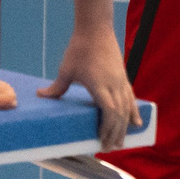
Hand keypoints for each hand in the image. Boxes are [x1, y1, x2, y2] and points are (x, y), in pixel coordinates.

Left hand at [45, 26, 138, 151]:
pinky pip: (131, 99)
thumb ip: (57, 86)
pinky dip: (134, 113)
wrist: (96, 30)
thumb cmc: (80, 48)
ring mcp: (121, 82)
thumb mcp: (66, 69)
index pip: (109, 111)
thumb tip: (42, 96)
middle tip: (108, 148)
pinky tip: (137, 123)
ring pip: (127, 109)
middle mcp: (114, 85)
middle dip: (115, 133)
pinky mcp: (124, 78)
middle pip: (119, 114)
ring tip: (122, 142)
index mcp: (100, 84)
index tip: (101, 141)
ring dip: (125, 127)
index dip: (108, 128)